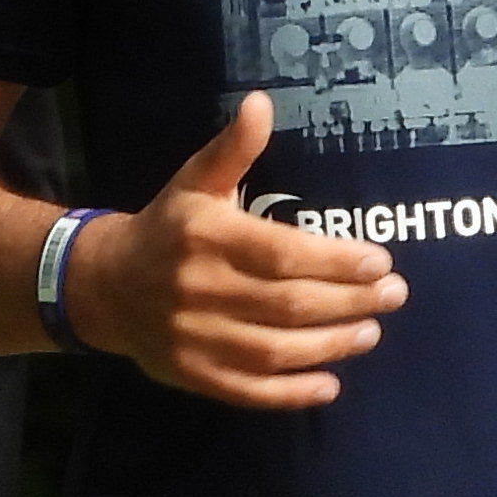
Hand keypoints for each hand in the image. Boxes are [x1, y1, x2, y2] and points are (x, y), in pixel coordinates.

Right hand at [64, 90, 404, 406]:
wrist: (103, 286)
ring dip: (331, 345)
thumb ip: (232, 149)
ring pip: (274, 350)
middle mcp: (199, 288)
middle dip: (349, 302)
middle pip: (288, 304)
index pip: (283, 254)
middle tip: (393, 296)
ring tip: (370, 332)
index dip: (336, 261)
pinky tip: (330, 386)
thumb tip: (262, 103)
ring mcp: (193, 337)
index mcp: (206, 237)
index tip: (379, 261)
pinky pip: (248, 390)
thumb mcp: (194, 182)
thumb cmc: (167, 229)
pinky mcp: (192, 374)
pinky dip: (292, 393)